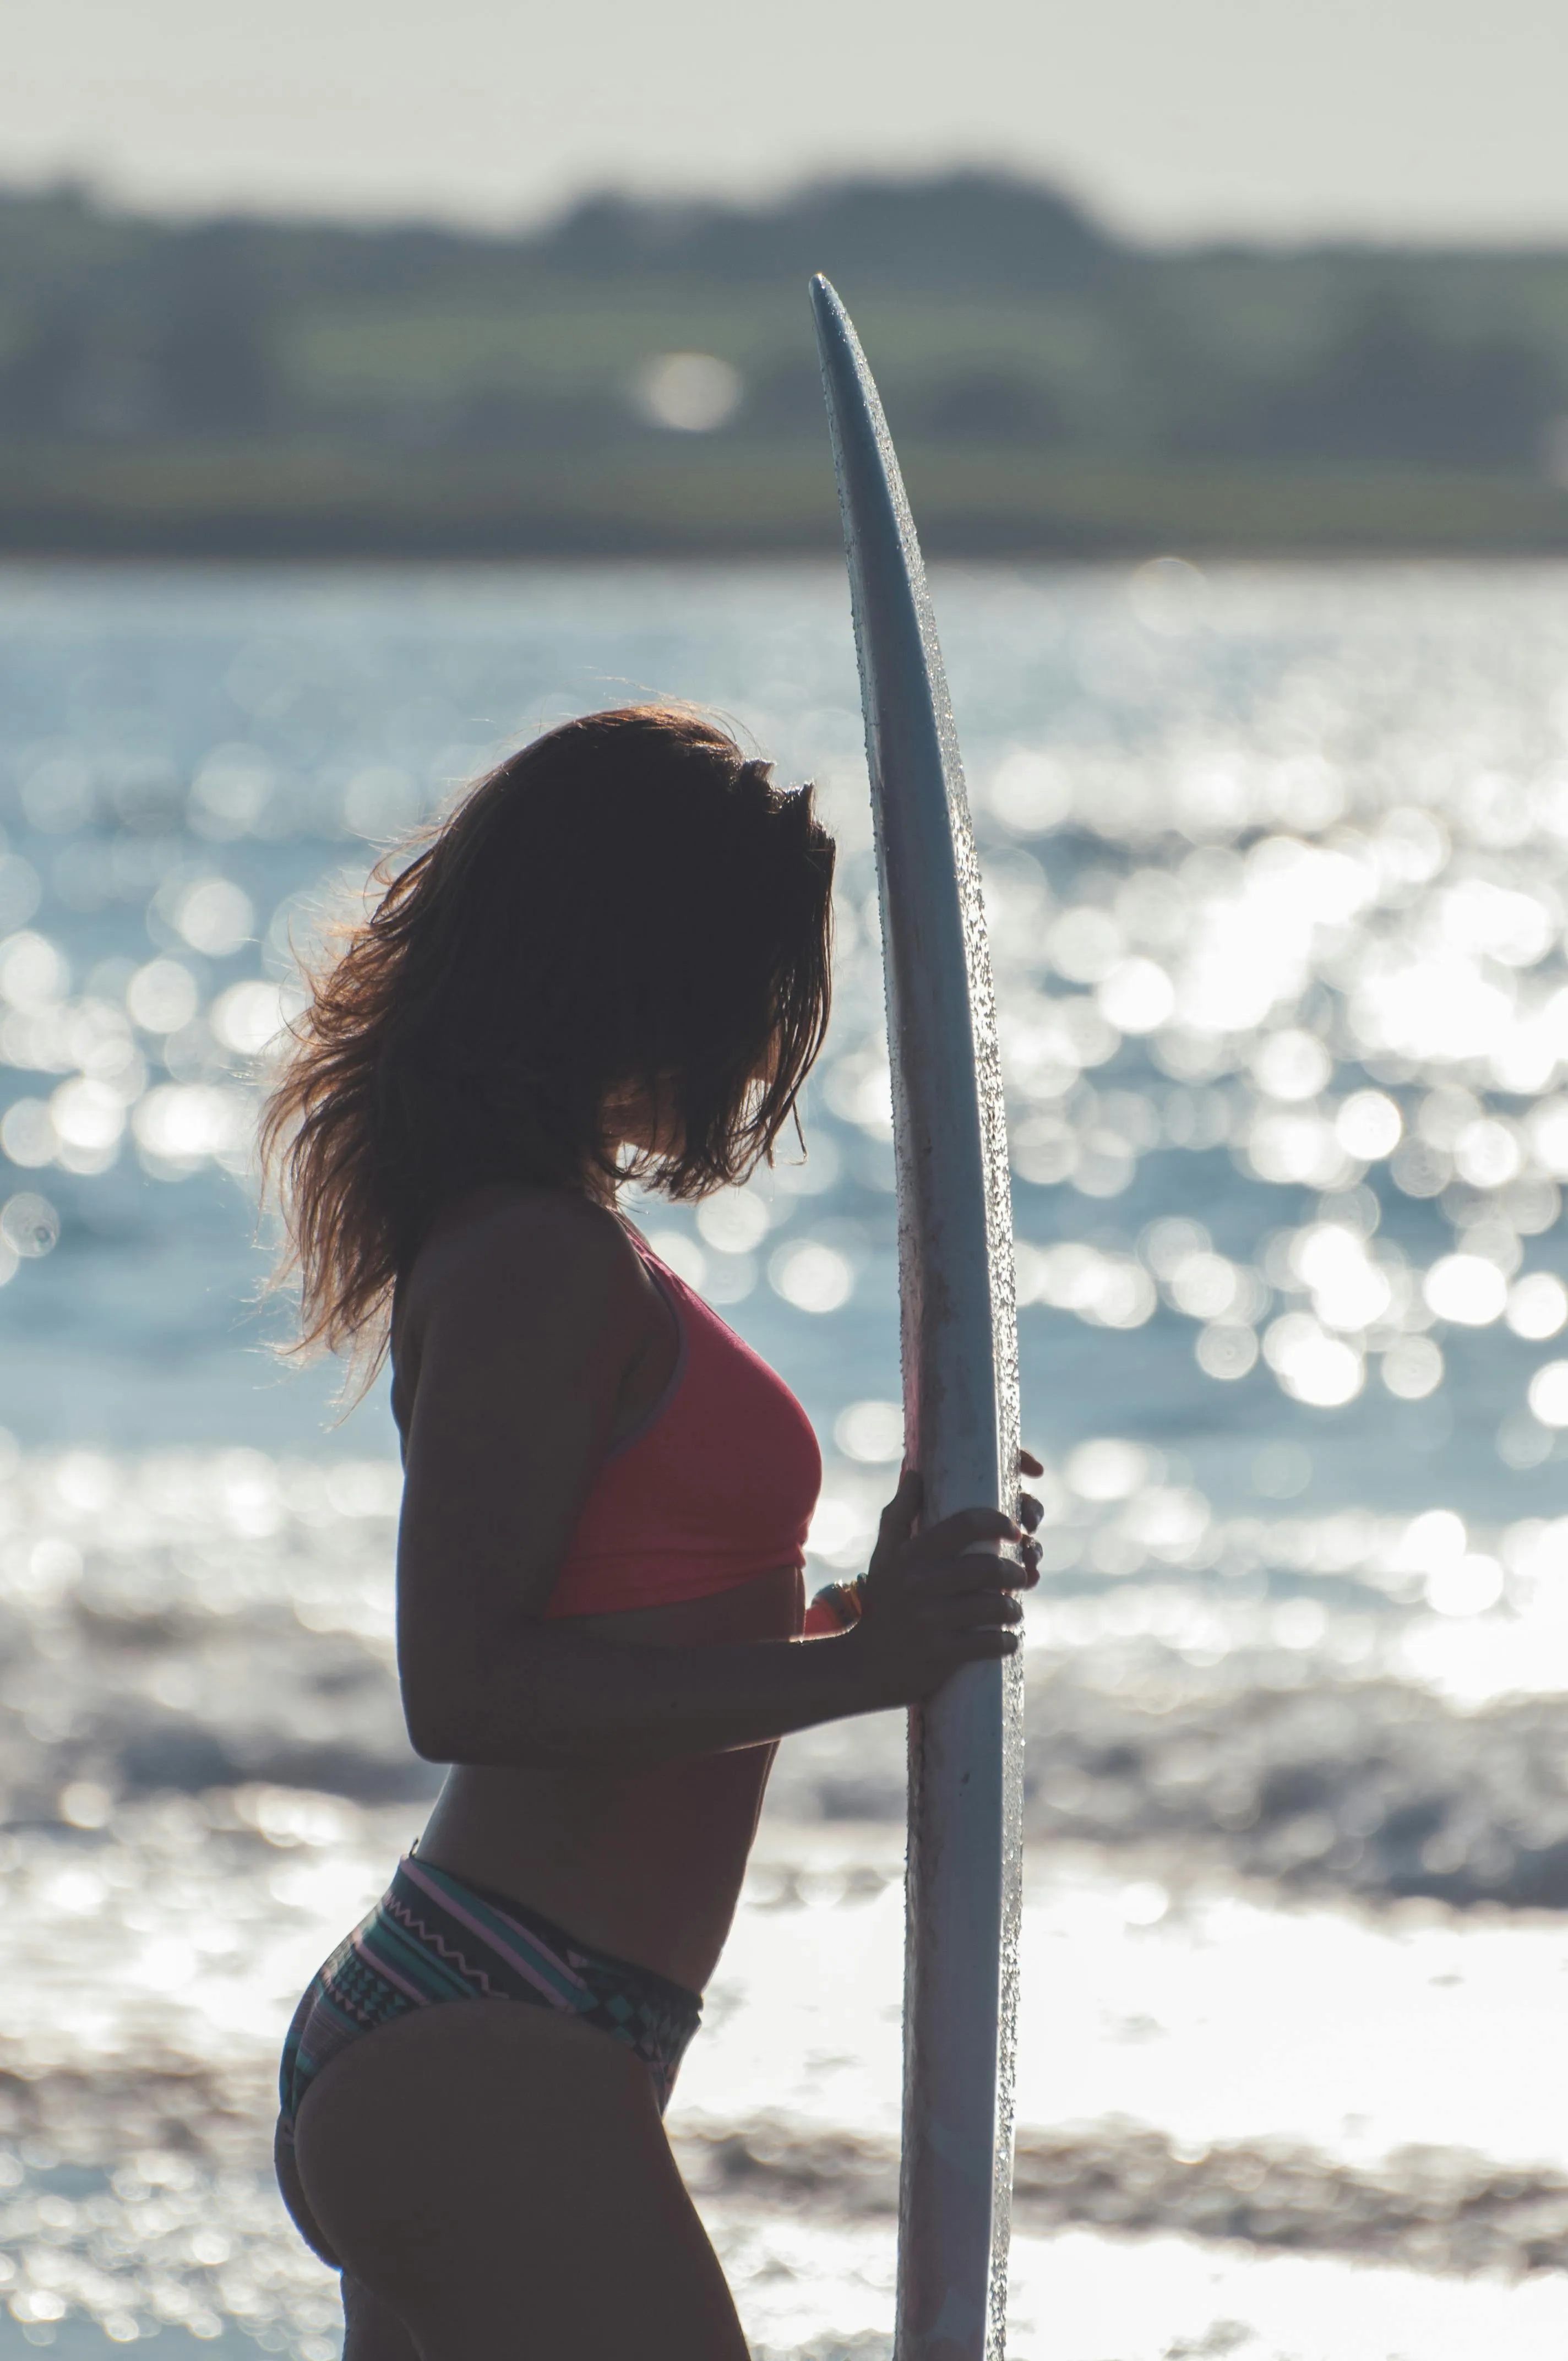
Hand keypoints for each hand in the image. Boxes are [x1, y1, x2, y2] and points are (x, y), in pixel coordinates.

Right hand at [843, 1463, 1040, 1707]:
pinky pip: (990, 1644)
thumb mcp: (883, 1558)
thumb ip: (899, 1515)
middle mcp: (920, 1585)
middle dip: (1013, 1570)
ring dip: (1013, 1608)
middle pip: (987, 1567)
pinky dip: (1007, 1641)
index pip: (963, 1525)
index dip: (997, 1522)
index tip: (1013, 1530)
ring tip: (1013, 1609)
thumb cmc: (881, 1606)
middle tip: (1019, 1574)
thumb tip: (915, 1473)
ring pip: (994, 1606)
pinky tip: (1008, 1639)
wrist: (860, 1667)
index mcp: (910, 1557)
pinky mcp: (941, 1655)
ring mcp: (931, 1622)